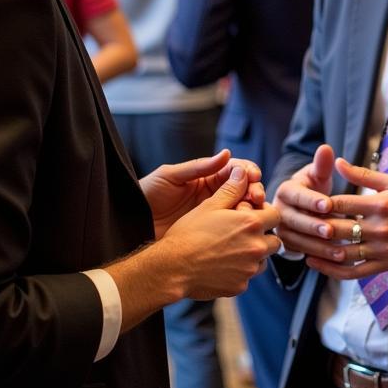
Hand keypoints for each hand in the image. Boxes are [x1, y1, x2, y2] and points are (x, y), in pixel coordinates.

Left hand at [141, 151, 264, 238]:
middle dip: (254, 190)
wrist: (130, 222)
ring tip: (250, 212)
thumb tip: (226, 154)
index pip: (235, 171)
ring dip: (251, 209)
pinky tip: (244, 230)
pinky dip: (241, 229)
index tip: (253, 176)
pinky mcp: (210, 234)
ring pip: (241, 210)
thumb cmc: (148, 194)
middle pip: (244, 190)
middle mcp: (214, 195)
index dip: (248, 172)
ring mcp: (213, 215)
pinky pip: (231, 230)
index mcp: (207, 178)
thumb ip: (198, 167)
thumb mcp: (171, 176)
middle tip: (256, 196)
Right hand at [160, 164, 280, 299]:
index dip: (264, 213)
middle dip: (262, 236)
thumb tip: (243, 172)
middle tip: (242, 234)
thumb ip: (232, 189)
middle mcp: (256, 247)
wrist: (172, 268)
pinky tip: (221, 265)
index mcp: (252, 223)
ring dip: (254, 255)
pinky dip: (240, 272)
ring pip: (263, 260)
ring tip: (231, 249)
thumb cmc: (189, 233)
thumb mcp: (210, 205)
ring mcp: (249, 270)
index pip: (276, 216)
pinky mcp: (240, 286)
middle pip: (274, 241)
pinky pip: (248, 277)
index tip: (251, 215)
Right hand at [275, 144, 337, 255]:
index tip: (328, 204)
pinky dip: (318, 256)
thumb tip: (326, 148)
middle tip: (331, 230)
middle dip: (314, 226)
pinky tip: (336, 258)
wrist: (303, 207)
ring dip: (318, 245)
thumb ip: (322, 165)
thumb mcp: (317, 175)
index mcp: (286, 190)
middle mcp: (277, 210)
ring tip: (338, 248)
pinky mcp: (285, 246)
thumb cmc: (314, 188)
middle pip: (295, 220)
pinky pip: (301, 253)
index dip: (312, 200)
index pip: (298, 196)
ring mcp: (280, 230)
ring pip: (298, 240)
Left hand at [302, 158, 387, 279]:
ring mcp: (381, 249)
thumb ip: (364, 174)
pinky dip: (332, 270)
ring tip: (300, 245)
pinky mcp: (384, 265)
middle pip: (337, 228)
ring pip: (342, 252)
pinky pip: (354, 272)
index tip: (306, 201)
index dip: (321, 203)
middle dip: (315, 227)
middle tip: (296, 224)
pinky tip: (317, 264)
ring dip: (319, 250)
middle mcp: (379, 228)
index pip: (341, 203)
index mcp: (380, 204)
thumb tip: (338, 162)